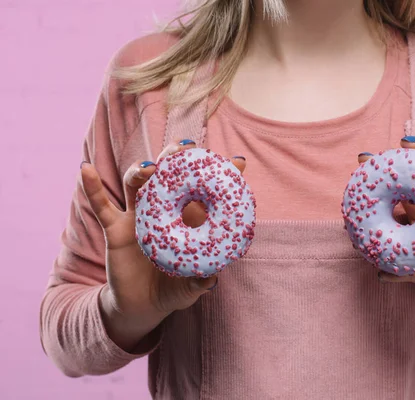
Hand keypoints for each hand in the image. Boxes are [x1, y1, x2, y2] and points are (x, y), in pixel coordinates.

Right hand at [80, 139, 246, 350]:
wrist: (142, 307)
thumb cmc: (173, 291)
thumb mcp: (190, 287)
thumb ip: (200, 283)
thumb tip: (213, 279)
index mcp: (186, 220)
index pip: (204, 192)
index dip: (219, 176)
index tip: (238, 162)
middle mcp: (162, 211)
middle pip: (167, 176)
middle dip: (175, 159)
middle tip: (185, 147)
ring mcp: (137, 217)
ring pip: (136, 183)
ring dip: (140, 170)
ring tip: (149, 167)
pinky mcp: (114, 229)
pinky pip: (101, 205)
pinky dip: (92, 187)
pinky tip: (85, 169)